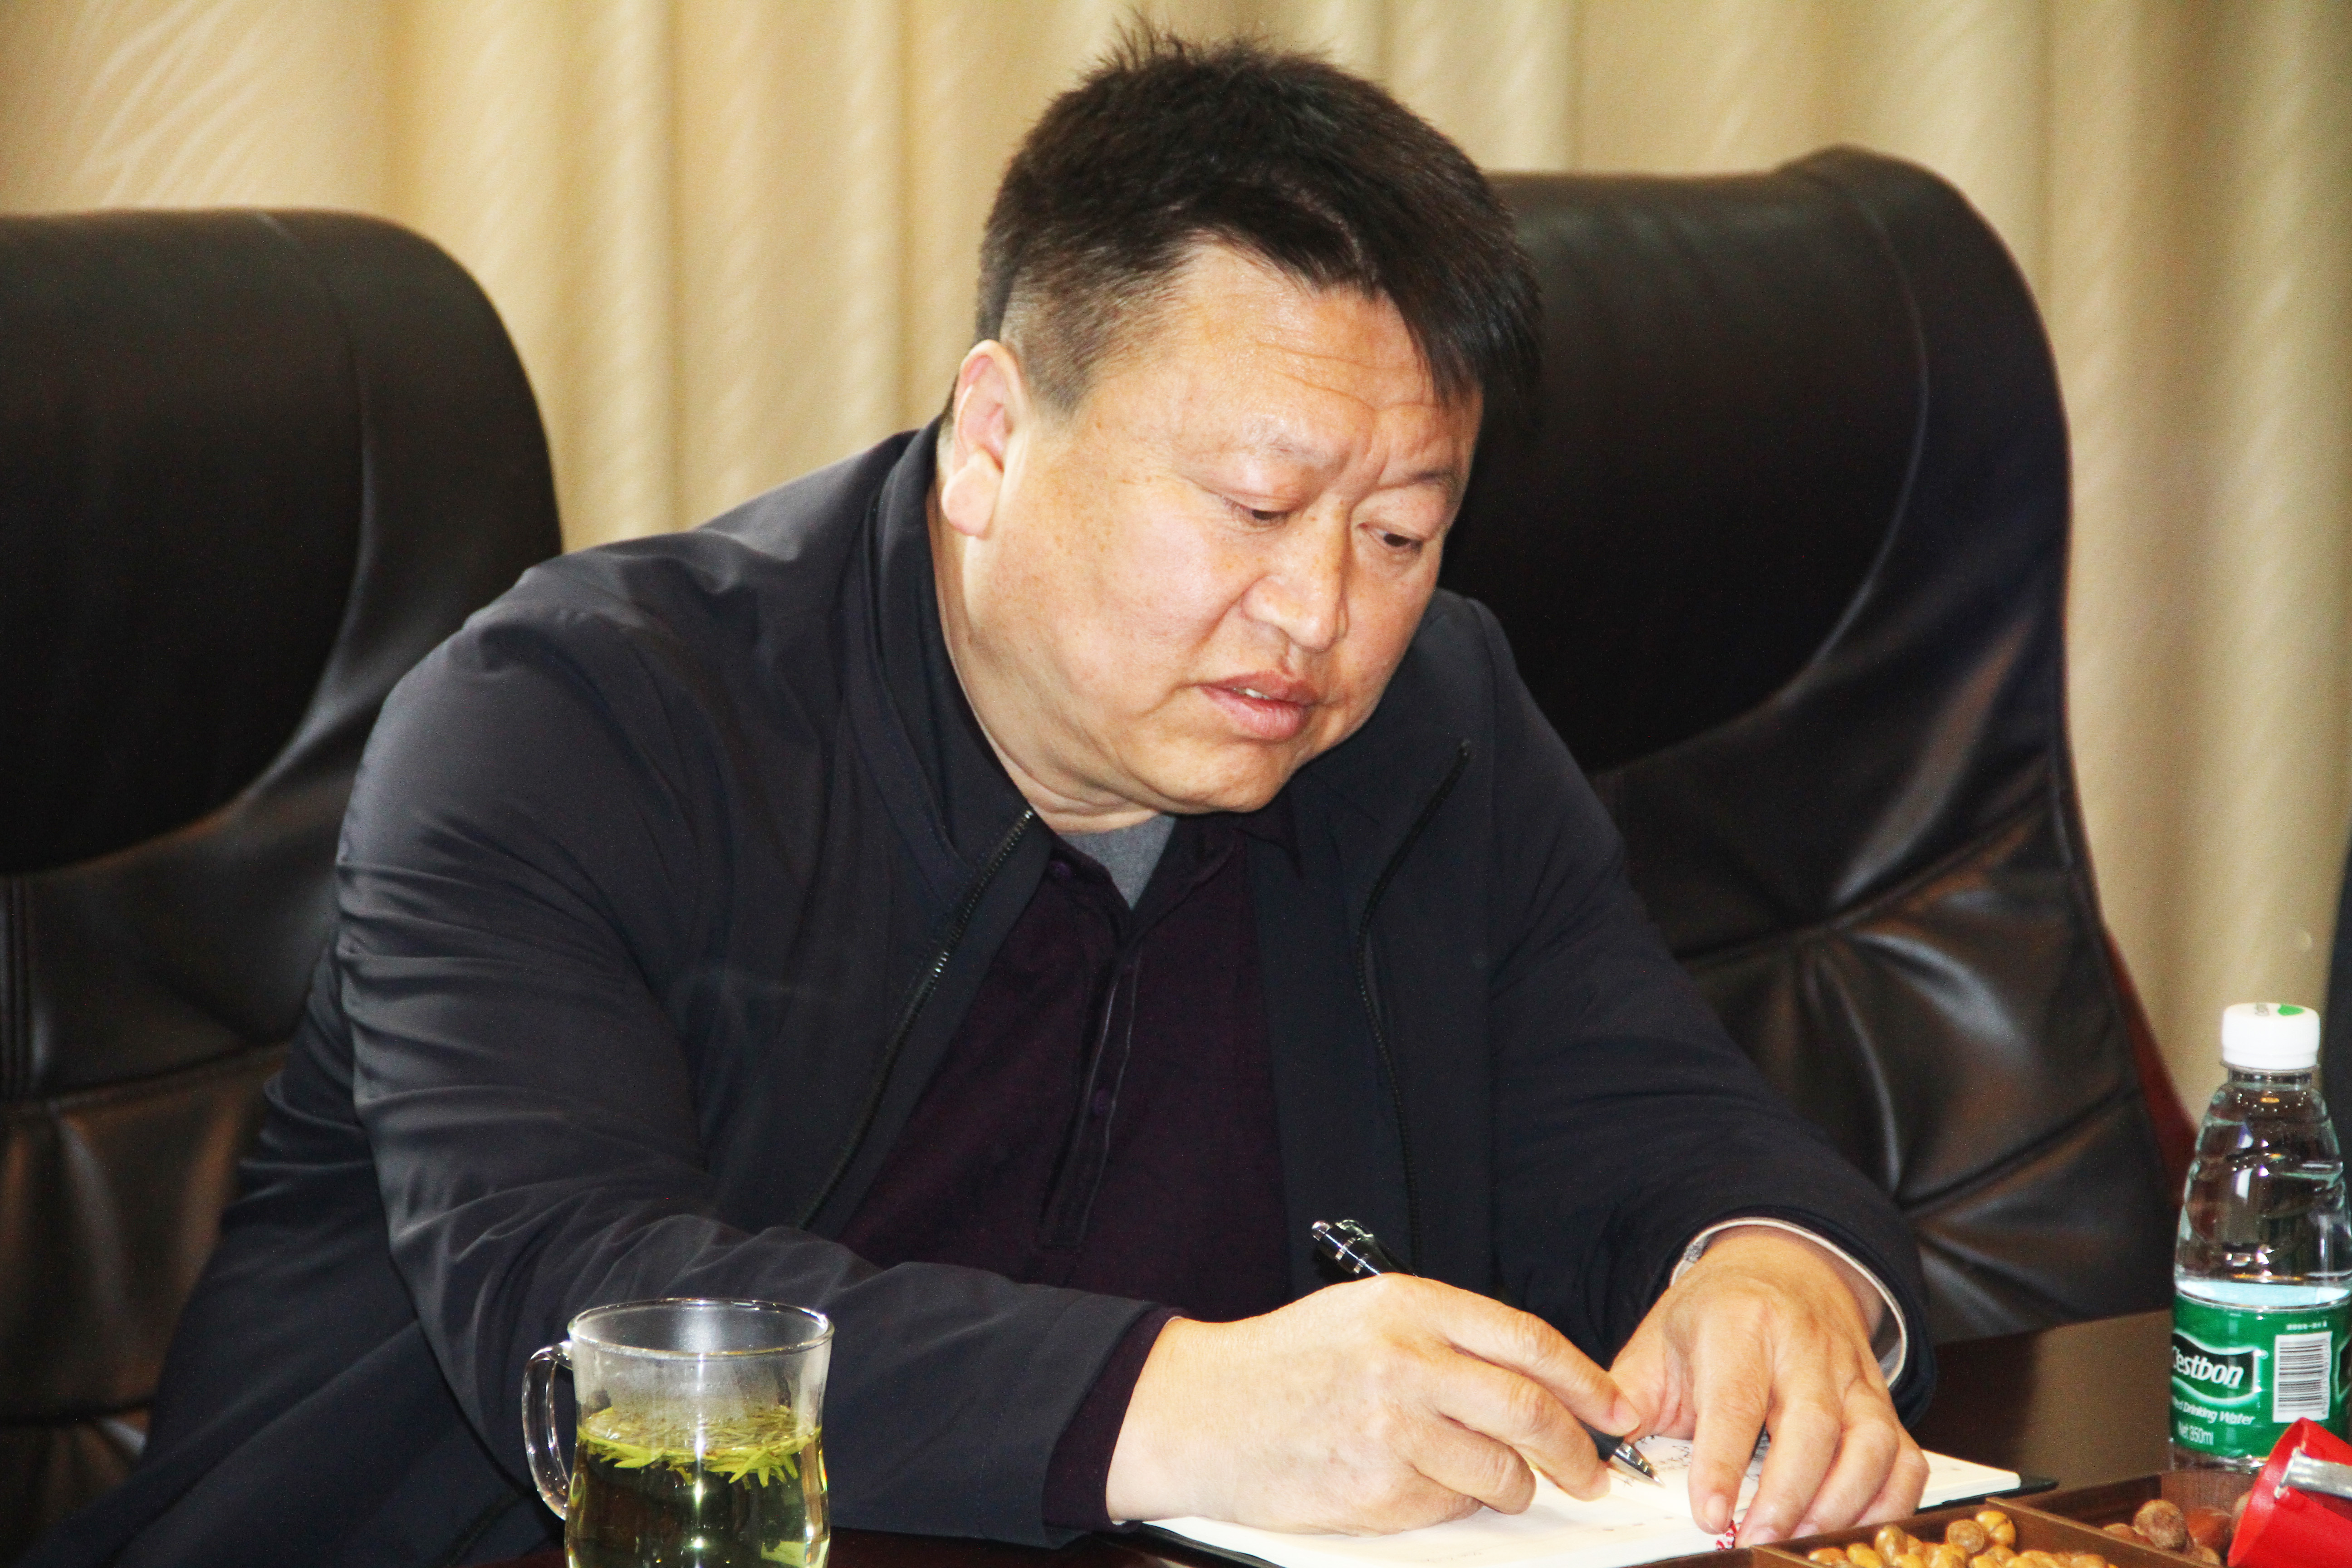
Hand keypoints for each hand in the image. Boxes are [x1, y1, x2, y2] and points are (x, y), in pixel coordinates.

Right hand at [1104, 1273, 1642, 1531]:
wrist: (1201, 1411)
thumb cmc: (1284, 1363)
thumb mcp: (1366, 1316)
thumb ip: (1447, 1337)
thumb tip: (1536, 1381)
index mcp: (1408, 1306)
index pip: (1528, 1341)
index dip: (1586, 1380)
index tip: (1614, 1408)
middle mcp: (1404, 1361)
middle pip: (1529, 1410)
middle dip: (1576, 1449)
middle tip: (1591, 1470)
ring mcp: (1390, 1429)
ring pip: (1500, 1472)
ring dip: (1516, 1488)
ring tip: (1504, 1485)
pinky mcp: (1374, 1490)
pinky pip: (1449, 1509)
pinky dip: (1456, 1506)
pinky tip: (1428, 1488)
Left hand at [1608, 1228, 1925, 1546]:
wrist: (1782, 1268)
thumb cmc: (1714, 1315)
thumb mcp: (1658, 1341)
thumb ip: (1627, 1398)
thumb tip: (1599, 1452)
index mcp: (1739, 1323)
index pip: (1735, 1399)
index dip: (1722, 1462)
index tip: (1709, 1513)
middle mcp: (1805, 1345)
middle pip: (1812, 1424)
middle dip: (1788, 1492)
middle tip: (1757, 1537)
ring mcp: (1853, 1373)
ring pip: (1870, 1442)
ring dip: (1842, 1502)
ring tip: (1803, 1540)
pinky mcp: (1882, 1401)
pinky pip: (1904, 1456)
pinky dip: (1890, 1501)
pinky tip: (1853, 1530)